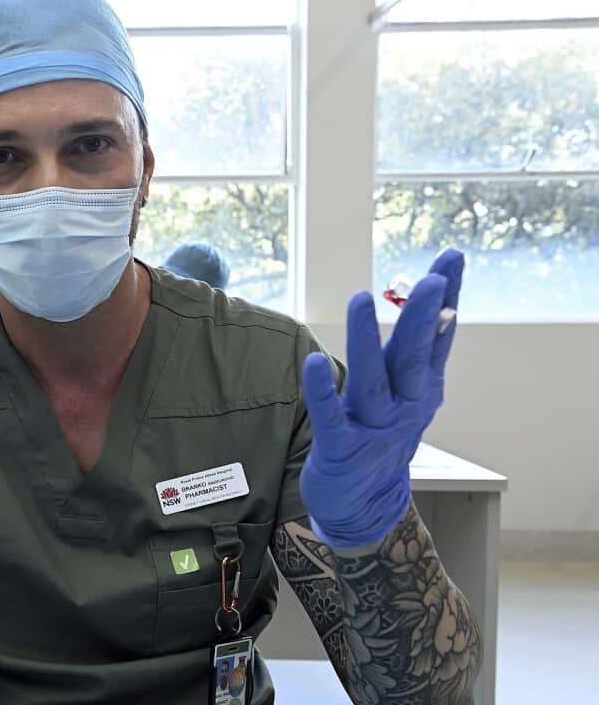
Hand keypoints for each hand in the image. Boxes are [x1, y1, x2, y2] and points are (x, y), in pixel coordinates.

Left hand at [300, 249, 464, 549]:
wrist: (364, 508)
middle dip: (423, 318)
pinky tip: (315, 363)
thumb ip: (423, 354)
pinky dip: (324, 390)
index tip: (452, 258)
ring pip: (372, 381)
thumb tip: (443, 307)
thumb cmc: (382, 439)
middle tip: (432, 279)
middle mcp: (403, 407)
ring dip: (367, 341)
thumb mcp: (412, 397)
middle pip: (414, 358)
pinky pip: (331, 416)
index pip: (436, 338)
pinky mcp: (341, 449)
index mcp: (419, 390)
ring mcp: (373, 429)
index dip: (446, 299)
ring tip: (362, 301)